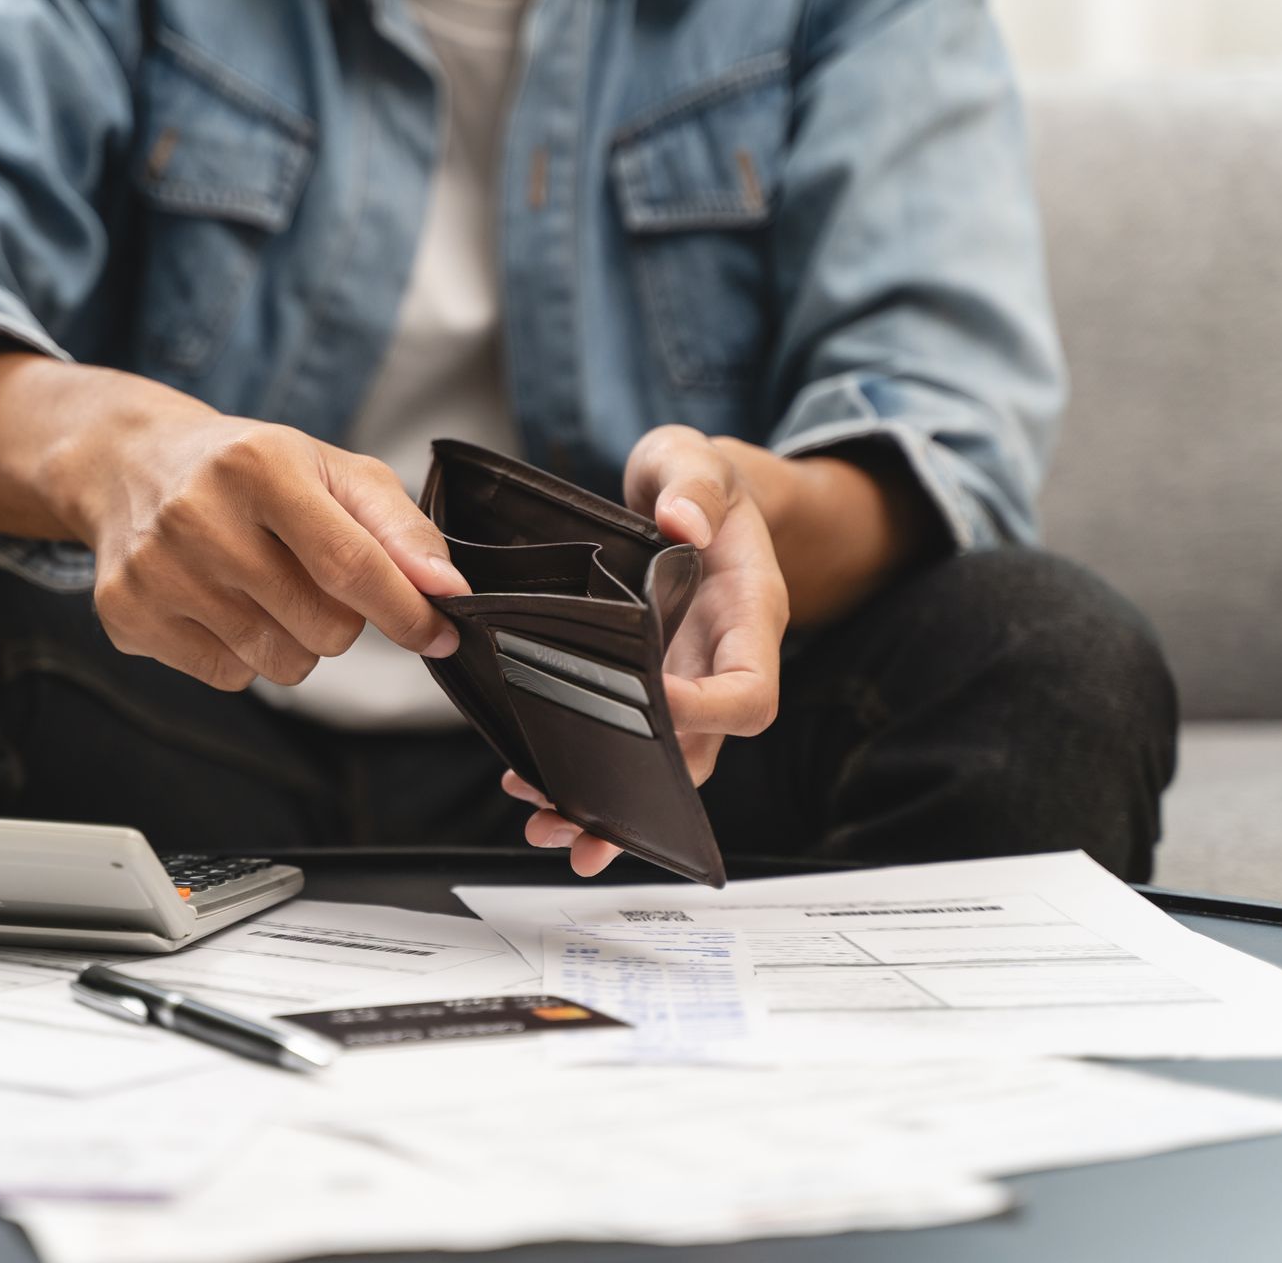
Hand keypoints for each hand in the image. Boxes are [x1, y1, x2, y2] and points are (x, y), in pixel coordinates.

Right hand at [56, 377, 470, 690]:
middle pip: (324, 627)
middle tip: (312, 578)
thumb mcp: (330, 470)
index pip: (351, 564)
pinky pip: (230, 677)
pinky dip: (245, 654)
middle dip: (343, 619)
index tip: (441, 633)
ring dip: (295, 641)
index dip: (407, 611)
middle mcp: (197, 515)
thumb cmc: (249, 471)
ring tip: (263, 587)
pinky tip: (221, 603)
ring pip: (281, 664)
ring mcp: (156, 570)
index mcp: (258, 465)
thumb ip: (399, 527)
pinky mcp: (127, 614)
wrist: (132, 464)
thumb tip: (446, 590)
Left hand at [503, 425, 787, 874]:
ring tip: (546, 823)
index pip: (748, 693)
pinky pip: (623, 739)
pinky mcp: (645, 686)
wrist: (691, 495)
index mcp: (749, 617)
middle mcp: (718, 663)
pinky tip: (532, 781)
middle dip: (642, 793)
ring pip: (658, 763)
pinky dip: (581, 766)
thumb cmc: (699, 481)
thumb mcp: (696, 459)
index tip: (648, 706)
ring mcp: (683, 682)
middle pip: (698, 752)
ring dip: (606, 803)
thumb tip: (682, 520)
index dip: (704, 713)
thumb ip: (692, 482)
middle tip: (577, 823)